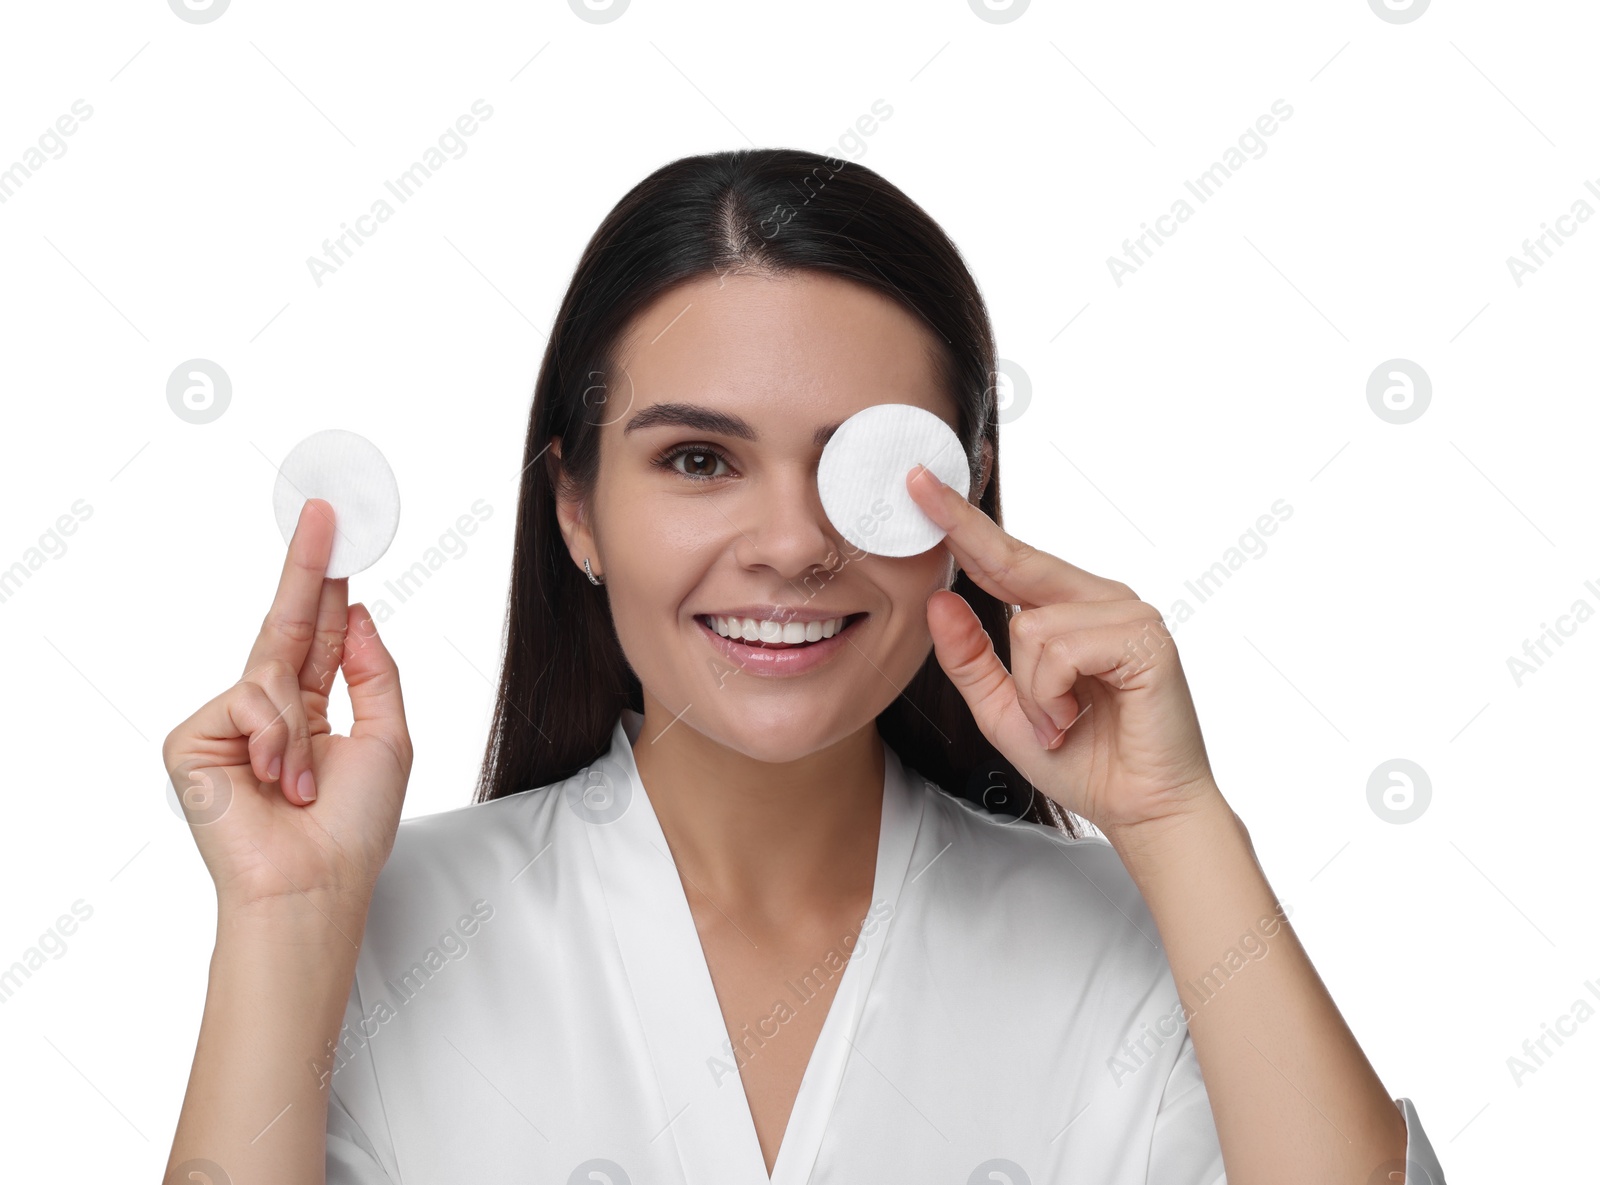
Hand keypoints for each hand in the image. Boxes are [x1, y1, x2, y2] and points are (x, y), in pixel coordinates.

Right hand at [161, 499, 413, 915]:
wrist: (313, 885)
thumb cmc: (354, 828)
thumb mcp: (388, 736)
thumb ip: (372, 670)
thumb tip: (356, 611)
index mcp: (313, 710)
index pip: (317, 633)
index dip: (327, 583)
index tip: (336, 533)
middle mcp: (268, 711)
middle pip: (285, 622)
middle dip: (306, 567)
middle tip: (323, 511)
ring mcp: (228, 725)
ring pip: (272, 670)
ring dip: (302, 727)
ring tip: (305, 782)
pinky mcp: (192, 740)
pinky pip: (246, 700)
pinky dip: (274, 738)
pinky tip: (277, 781)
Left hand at [907, 464, 1219, 834]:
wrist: (1142, 811)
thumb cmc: (1082, 761)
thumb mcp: (1004, 711)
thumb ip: (970, 658)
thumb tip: (938, 600)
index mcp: (1068, 609)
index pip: (1006, 558)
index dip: (961, 521)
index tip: (919, 482)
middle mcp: (1099, 599)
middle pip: (1014, 562)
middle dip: (964, 534)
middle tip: (916, 483)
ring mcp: (1127, 613)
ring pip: (1031, 626)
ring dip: (1030, 692)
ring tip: (1057, 723)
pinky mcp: (1146, 638)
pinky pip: (1061, 649)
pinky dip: (1051, 695)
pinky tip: (1073, 719)